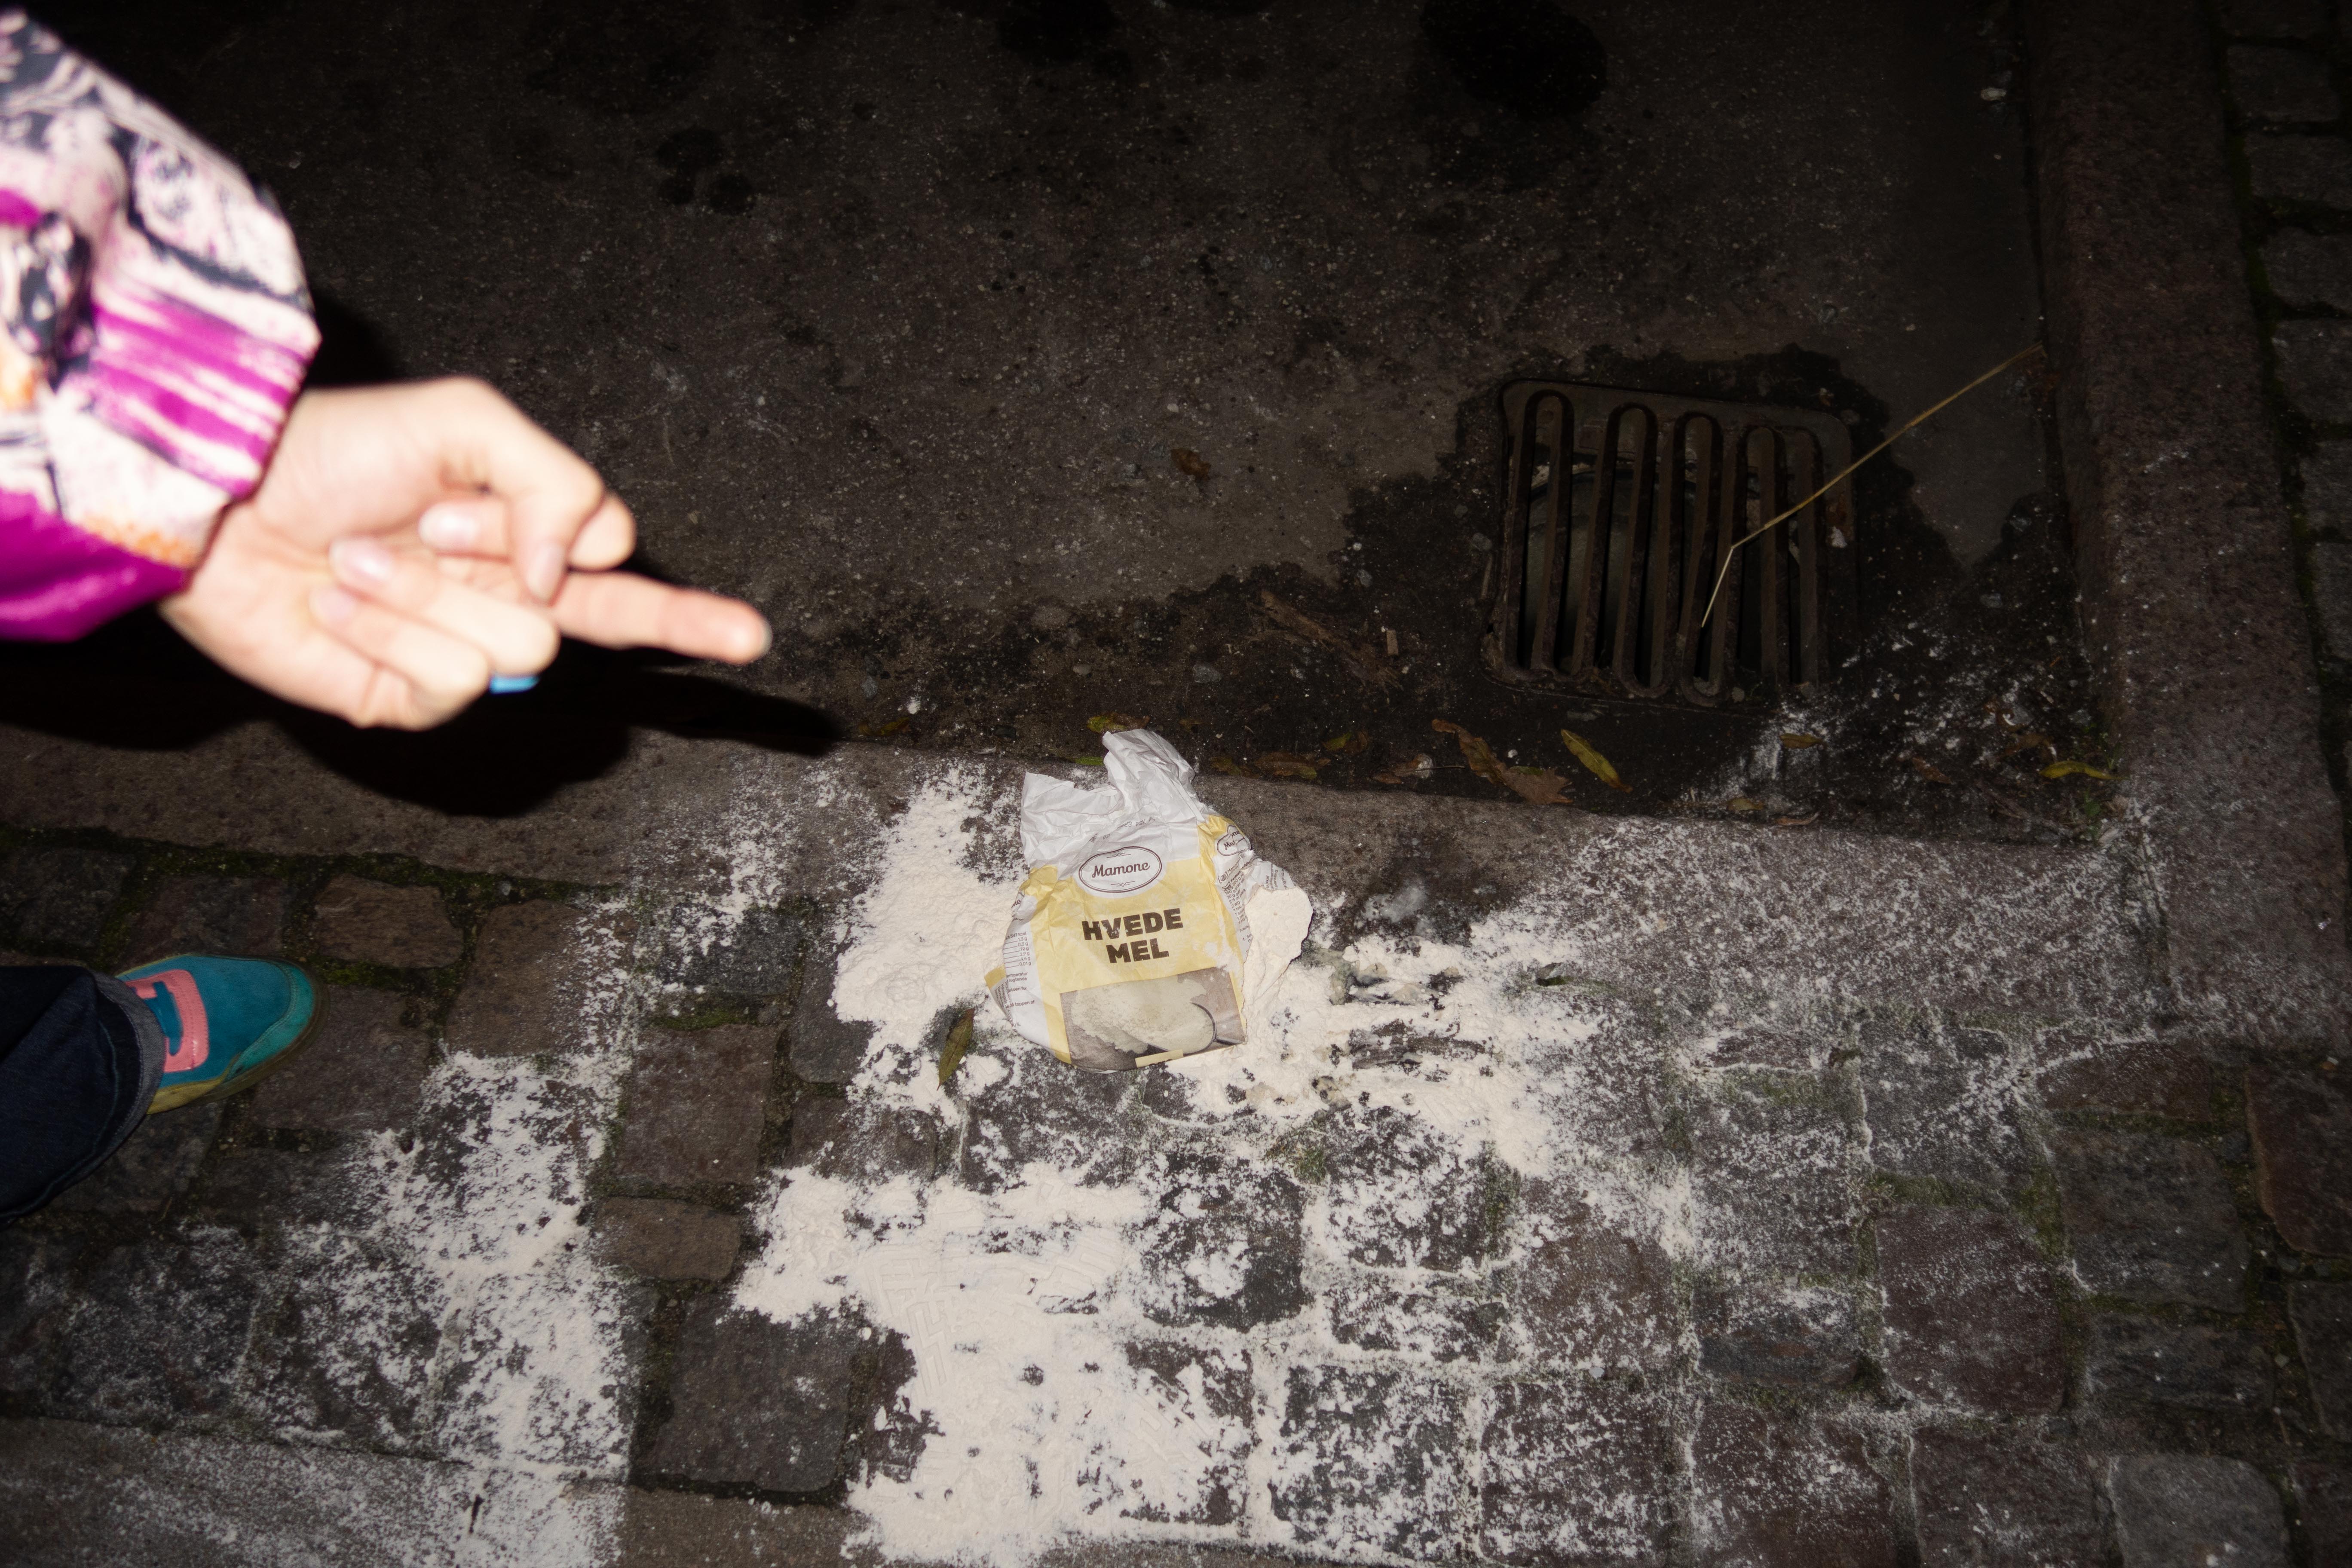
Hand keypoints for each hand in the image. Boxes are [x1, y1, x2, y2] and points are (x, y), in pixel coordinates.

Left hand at [160, 378, 770, 728]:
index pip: (623, 552)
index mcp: (526, 526)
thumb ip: (553, 479)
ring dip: (430, 589)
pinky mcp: (411, 697)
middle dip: (681, 619)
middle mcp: (504, 590)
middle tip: (467, 540)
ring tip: (359, 557)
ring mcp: (462, 647)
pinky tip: (339, 605)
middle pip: (624, 618)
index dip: (585, 535)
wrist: (218, 504)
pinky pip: (455, 681)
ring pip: (523, 640)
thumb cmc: (330, 450)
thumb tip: (573, 570)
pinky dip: (392, 633)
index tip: (513, 514)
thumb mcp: (463, 421)